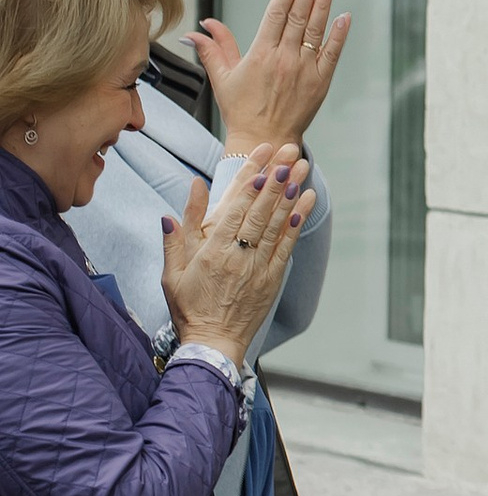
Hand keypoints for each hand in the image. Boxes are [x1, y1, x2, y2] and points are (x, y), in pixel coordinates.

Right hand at [160, 146, 311, 362]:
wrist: (212, 344)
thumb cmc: (189, 307)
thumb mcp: (172, 271)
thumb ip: (178, 233)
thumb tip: (186, 194)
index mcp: (212, 251)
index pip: (234, 206)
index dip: (250, 177)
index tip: (262, 153)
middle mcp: (238, 256)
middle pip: (260, 210)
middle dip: (276, 177)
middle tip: (289, 151)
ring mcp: (258, 267)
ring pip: (276, 223)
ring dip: (290, 193)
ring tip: (302, 167)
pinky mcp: (272, 279)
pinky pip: (287, 245)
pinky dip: (296, 222)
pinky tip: (306, 201)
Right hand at [197, 0, 348, 149]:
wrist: (264, 141)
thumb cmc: (241, 110)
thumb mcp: (222, 78)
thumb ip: (213, 48)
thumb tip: (200, 26)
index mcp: (260, 55)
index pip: (276, 13)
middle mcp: (284, 60)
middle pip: (298, 16)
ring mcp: (305, 71)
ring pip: (316, 30)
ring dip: (323, 3)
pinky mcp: (320, 83)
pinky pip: (332, 54)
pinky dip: (339, 34)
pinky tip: (344, 15)